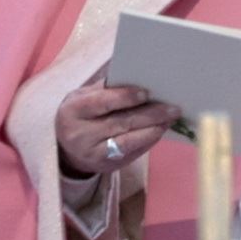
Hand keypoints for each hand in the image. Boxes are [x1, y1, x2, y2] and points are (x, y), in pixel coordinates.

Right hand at [56, 82, 180, 179]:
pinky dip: (148, 141)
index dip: (124, 97)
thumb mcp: (83, 97)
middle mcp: (80, 134)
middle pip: (120, 123)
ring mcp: (93, 153)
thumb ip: (106, 87)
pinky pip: (132, 153)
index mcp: (73, 110)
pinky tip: (159, 131)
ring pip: (128, 141)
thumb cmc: (81, 114)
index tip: (146, 93)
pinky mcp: (106, 166)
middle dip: (150, 114)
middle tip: (172, 108)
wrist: (67, 149)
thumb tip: (138, 73)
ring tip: (170, 119)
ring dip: (153, 129)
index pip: (102, 102)